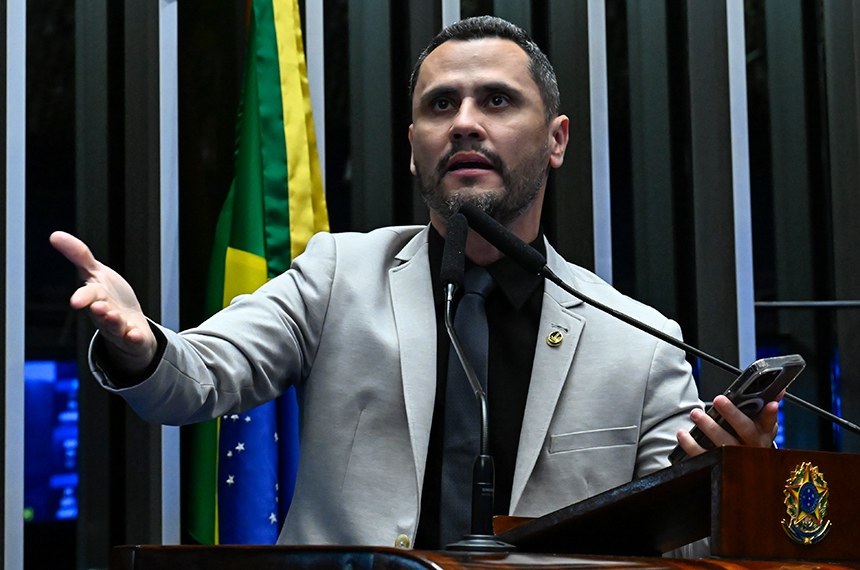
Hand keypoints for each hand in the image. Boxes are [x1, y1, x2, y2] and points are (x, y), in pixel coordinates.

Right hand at [50, 231, 157, 374]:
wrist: (130, 325)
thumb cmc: (110, 297)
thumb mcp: (96, 273)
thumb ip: (79, 255)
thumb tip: (54, 235)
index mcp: (96, 297)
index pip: (88, 295)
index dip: (83, 297)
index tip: (76, 301)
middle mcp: (105, 314)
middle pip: (100, 313)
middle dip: (99, 310)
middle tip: (98, 307)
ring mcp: (120, 327)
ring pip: (115, 326)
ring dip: (114, 322)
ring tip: (115, 316)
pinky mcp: (135, 337)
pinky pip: (134, 340)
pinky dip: (134, 337)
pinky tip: (135, 334)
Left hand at [676, 394, 781, 457]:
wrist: (739, 470)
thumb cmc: (746, 440)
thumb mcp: (760, 426)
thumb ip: (765, 409)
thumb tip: (779, 390)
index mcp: (762, 436)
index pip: (769, 423)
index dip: (771, 414)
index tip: (770, 404)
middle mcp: (750, 448)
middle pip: (745, 431)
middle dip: (732, 414)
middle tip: (719, 400)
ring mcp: (734, 459)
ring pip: (723, 444)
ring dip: (709, 427)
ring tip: (695, 413)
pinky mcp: (716, 465)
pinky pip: (703, 456)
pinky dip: (691, 445)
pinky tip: (683, 434)